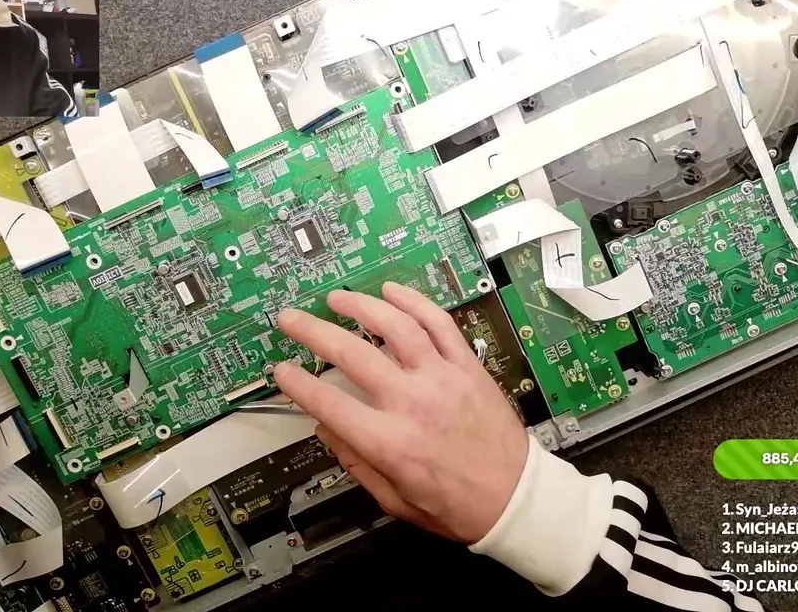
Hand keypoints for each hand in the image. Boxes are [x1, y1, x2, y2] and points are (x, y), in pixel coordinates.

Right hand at [274, 282, 528, 543]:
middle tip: (291, 320)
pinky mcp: (467, 366)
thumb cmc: (456, 506)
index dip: (298, 384)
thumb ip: (356, 463)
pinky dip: (414, 302)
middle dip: (313, 332)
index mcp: (390, 442)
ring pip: (395, 326)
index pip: (329, 404)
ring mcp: (442, 378)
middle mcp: (412, 403)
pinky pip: (439, 323)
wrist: (515, 497)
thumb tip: (326, 428)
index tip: (281, 370)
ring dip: (361, 306)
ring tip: (336, 298)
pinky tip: (391, 291)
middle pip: (352, 355)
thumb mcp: (395, 501)